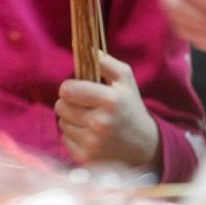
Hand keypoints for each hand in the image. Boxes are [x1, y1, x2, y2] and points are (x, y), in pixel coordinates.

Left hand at [56, 51, 159, 167]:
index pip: (67, 89)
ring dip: (71, 119)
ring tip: (88, 119)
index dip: (70, 87)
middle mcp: (101, 122)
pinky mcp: (87, 158)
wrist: (145, 147)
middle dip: (69, 103)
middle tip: (84, 105)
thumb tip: (83, 46)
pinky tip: (89, 134)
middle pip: (60, 106)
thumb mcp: (125, 80)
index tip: (78, 88)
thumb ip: (105, 61)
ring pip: (61, 122)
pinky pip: (65, 139)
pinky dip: (73, 135)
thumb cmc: (131, 108)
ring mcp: (93, 143)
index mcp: (110, 100)